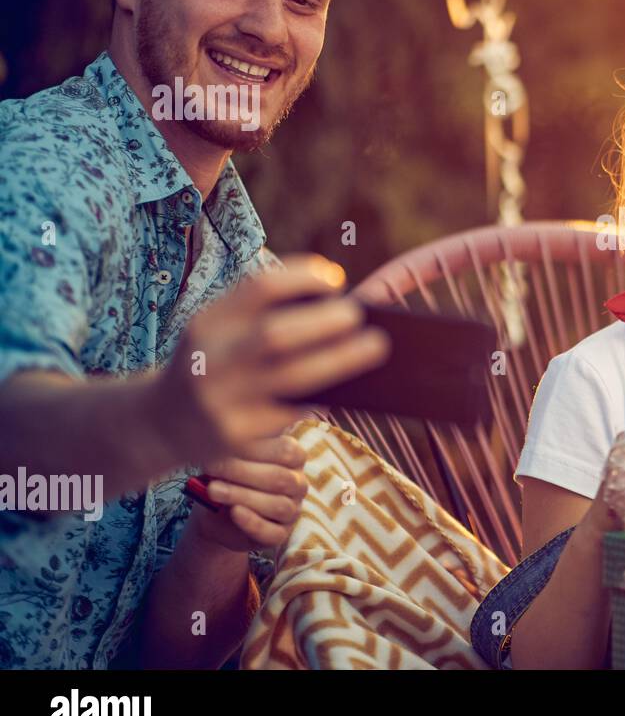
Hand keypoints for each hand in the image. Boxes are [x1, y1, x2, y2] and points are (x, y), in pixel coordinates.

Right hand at [156, 254, 389, 467]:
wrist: (158, 424)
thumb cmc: (209, 364)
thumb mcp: (217, 331)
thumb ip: (259, 314)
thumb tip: (332, 303)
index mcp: (207, 323)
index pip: (259, 289)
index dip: (303, 278)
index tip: (336, 278)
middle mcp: (210, 360)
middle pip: (277, 334)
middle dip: (325, 322)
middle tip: (359, 315)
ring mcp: (222, 401)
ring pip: (293, 377)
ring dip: (342, 359)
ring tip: (374, 346)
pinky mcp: (237, 436)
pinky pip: (292, 413)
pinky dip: (323, 396)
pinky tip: (346, 387)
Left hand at [189, 445, 309, 552]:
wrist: (216, 514)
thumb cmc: (228, 477)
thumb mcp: (231, 460)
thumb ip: (233, 452)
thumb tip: (222, 446)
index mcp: (293, 459)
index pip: (286, 450)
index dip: (257, 448)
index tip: (225, 443)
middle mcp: (298, 484)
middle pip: (280, 478)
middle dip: (243, 472)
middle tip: (212, 466)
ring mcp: (292, 511)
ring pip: (277, 505)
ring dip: (242, 496)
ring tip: (213, 489)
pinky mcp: (280, 535)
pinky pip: (271, 532)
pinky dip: (252, 522)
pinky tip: (234, 512)